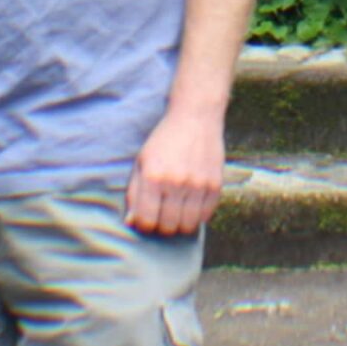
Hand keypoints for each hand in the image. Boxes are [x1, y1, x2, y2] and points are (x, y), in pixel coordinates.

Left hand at [123, 105, 224, 236]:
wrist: (195, 117)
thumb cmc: (164, 141)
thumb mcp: (142, 162)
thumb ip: (134, 194)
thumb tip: (131, 223)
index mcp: (153, 177)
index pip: (147, 220)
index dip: (145, 225)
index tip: (147, 218)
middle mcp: (175, 183)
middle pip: (168, 227)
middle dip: (163, 226)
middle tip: (163, 215)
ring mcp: (198, 185)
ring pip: (188, 226)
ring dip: (181, 224)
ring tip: (178, 211)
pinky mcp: (215, 185)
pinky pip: (206, 216)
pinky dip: (198, 216)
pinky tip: (192, 203)